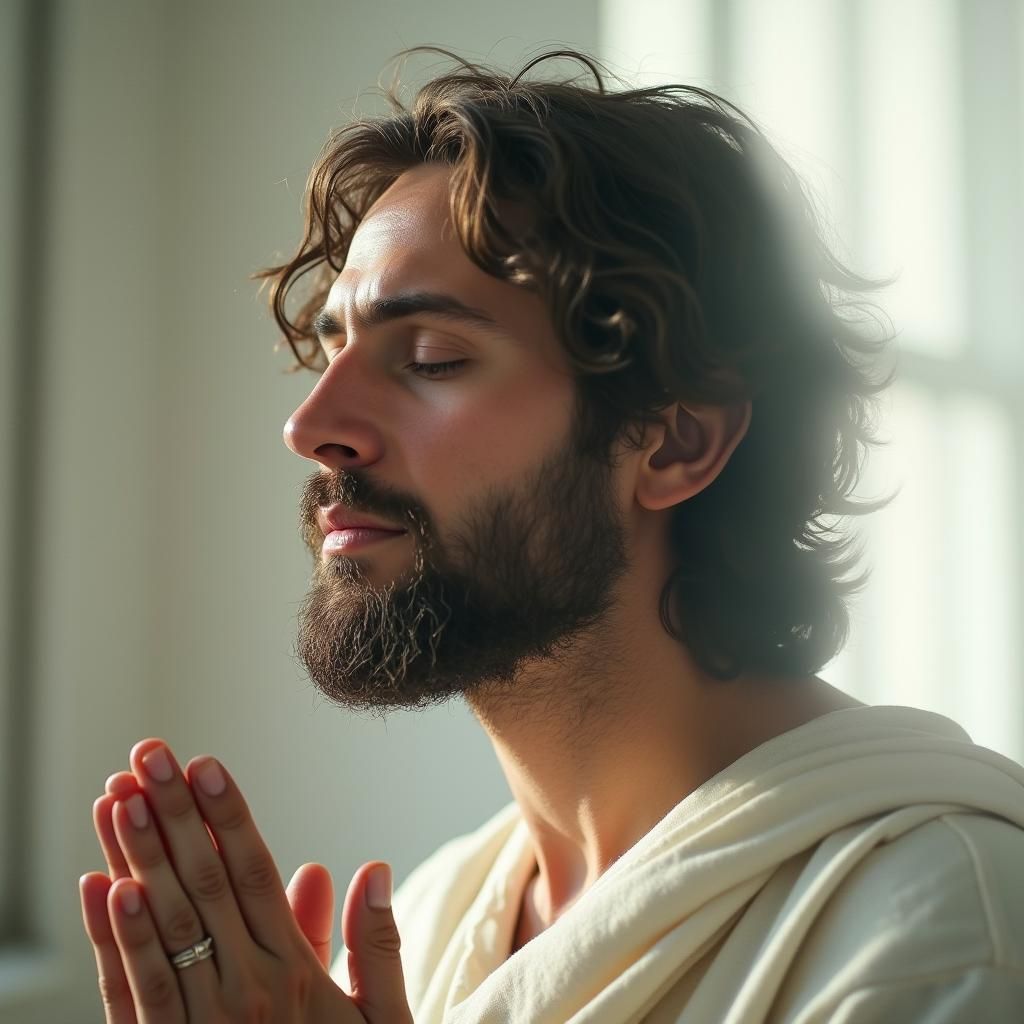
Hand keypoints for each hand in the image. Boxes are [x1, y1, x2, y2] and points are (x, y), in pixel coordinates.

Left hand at [79, 739, 412, 1022]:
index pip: (254, 876)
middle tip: (148, 754)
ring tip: (118, 798)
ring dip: (133, 858)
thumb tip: (370, 867)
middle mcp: (241, 993)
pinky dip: (110, 940)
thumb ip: (376, 946)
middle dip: (172, 815)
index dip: (228, 817)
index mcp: (294, 976)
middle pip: (201, 887)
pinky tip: (97, 888)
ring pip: (158, 928)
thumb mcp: (384, 1023)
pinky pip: (129, 995)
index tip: (206, 764)